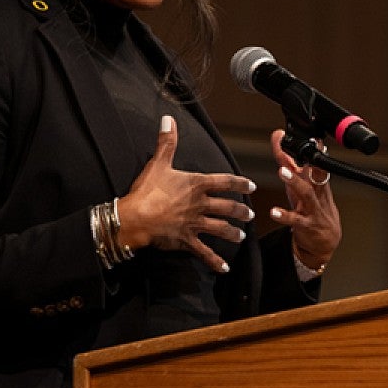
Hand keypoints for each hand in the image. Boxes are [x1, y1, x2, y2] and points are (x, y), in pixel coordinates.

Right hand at [116, 116, 255, 272]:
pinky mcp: (187, 240)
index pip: (225, 182)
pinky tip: (224, 268)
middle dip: (241, 211)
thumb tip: (168, 119)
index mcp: (197, 184)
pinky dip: (215, 261)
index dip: (240, 183)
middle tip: (250, 214)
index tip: (252, 186)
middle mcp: (201, 204)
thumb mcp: (158, 163)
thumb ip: (167, 142)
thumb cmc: (147, 190)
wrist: (135, 217)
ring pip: (221, 229)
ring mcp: (195, 223)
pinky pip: (204, 252)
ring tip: (241, 236)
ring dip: (233, 233)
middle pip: (228, 207)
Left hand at [268, 129, 341, 269]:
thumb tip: (278, 139)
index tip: (312, 137)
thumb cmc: (312, 208)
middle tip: (298, 148)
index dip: (315, 149)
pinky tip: (274, 212)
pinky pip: (295, 220)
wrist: (325, 241)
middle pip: (317, 174)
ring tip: (282, 171)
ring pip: (306, 193)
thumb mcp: (301, 184)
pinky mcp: (306, 225)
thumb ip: (288, 161)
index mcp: (317, 181)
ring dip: (294, 182)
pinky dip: (284, 215)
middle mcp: (317, 192)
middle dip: (310, 161)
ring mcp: (313, 208)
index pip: (317, 161)